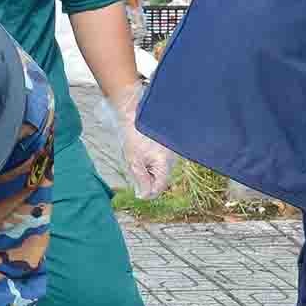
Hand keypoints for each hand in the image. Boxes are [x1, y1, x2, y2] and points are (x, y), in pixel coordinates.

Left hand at [107, 84, 174, 199]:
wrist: (134, 110)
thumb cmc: (133, 133)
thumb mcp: (133, 160)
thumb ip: (140, 179)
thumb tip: (144, 196)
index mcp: (165, 162)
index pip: (160, 187)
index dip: (148, 192)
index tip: (137, 191)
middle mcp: (172, 157)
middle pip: (161, 178)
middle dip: (147, 179)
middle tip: (134, 168)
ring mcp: (171, 150)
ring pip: (161, 169)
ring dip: (148, 169)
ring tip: (137, 155)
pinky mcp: (168, 145)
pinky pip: (161, 160)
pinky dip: (151, 160)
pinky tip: (142, 150)